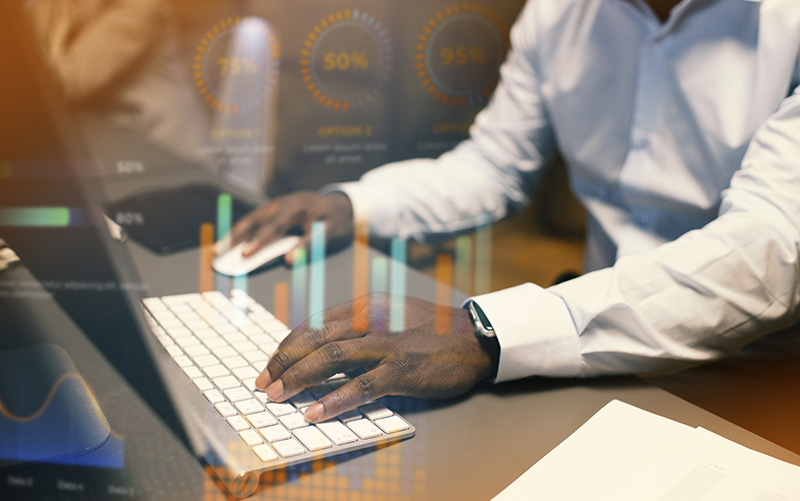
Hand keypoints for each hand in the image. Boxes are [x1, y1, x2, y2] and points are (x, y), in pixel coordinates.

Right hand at [224, 191, 353, 262]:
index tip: (245, 254)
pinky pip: (254, 223)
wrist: (341, 204)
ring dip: (233, 236)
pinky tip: (230, 245)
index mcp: (296, 206)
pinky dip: (241, 233)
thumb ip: (310, 244)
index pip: (273, 226)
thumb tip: (289, 260)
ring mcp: (275, 206)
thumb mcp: (330, 232)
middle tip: (217, 253)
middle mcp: (281, 203)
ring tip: (217, 251)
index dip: (259, 241)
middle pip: (253, 220)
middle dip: (234, 237)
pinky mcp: (273, 212)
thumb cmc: (335, 220)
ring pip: (249, 221)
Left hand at [254, 294, 498, 421]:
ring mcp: (386, 344)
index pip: (315, 324)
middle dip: (283, 362)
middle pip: (314, 339)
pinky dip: (333, 400)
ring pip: (329, 358)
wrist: (475, 337)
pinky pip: (360, 386)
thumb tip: (326, 348)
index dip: (289, 346)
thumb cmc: (433, 330)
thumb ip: (361, 326)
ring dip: (298, 378)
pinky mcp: (401, 370)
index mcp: (366, 305)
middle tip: (264, 384)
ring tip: (277, 396)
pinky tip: (314, 413)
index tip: (273, 364)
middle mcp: (370, 320)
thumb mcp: (392, 315)